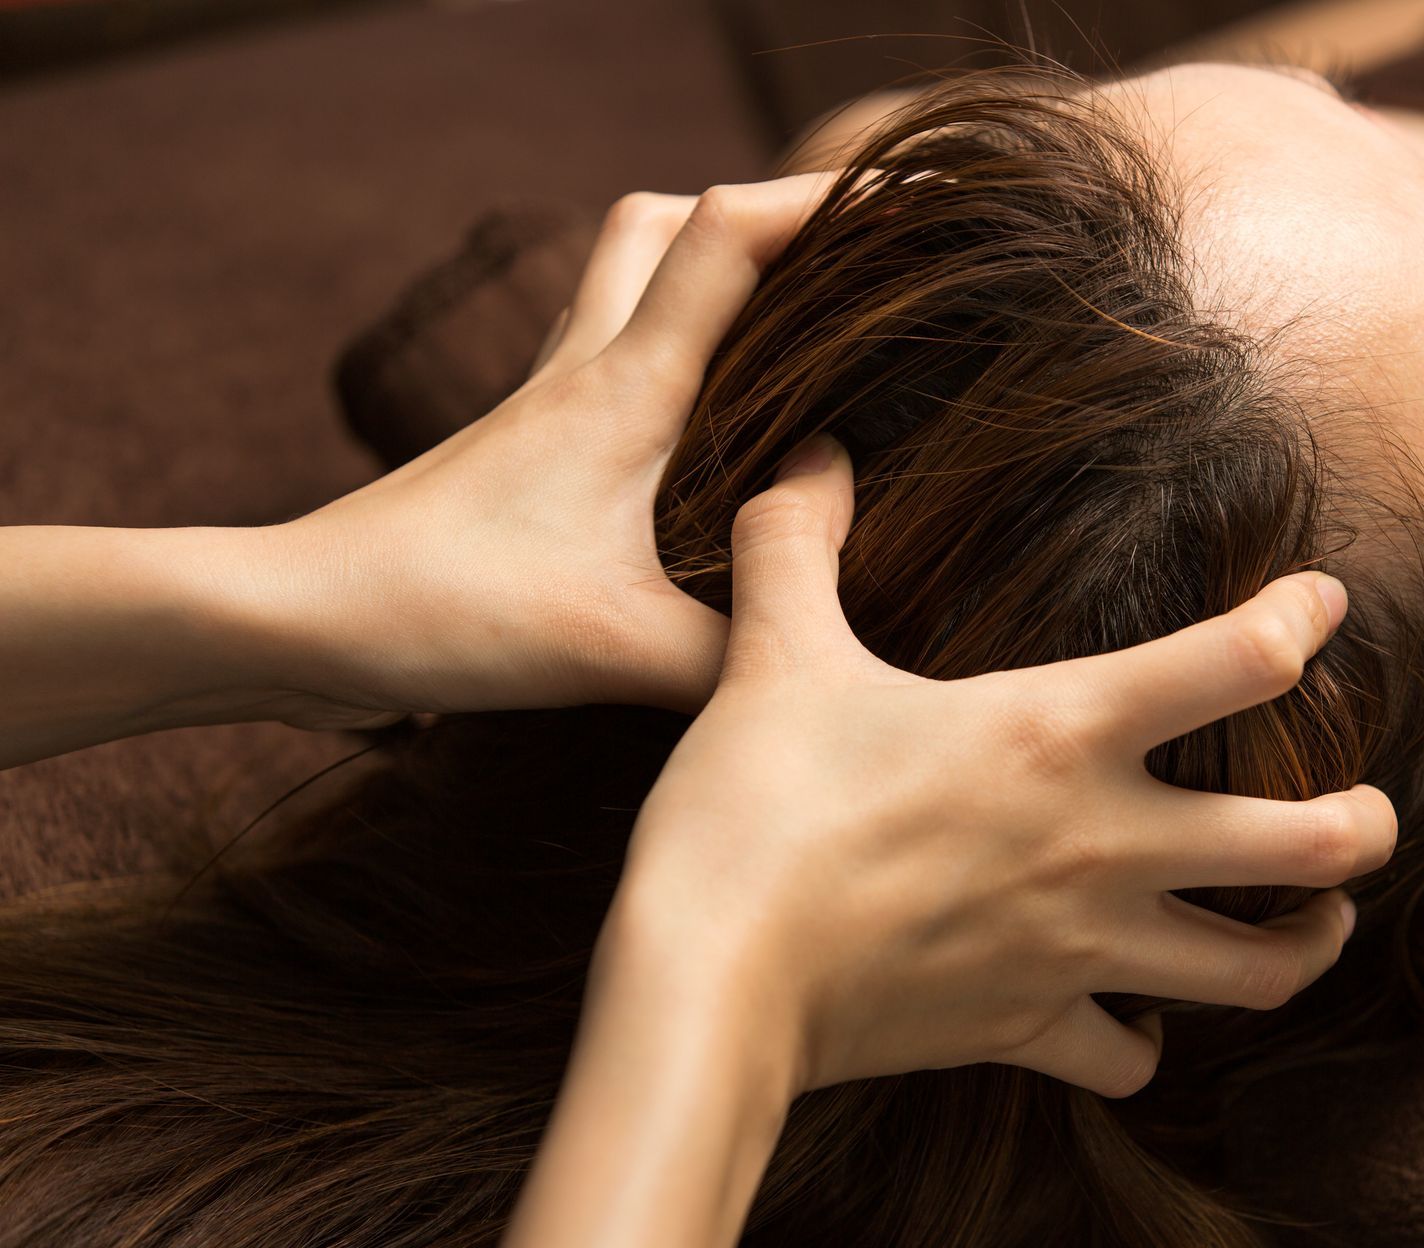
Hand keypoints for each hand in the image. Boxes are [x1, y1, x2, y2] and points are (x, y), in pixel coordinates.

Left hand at [257, 175, 833, 727]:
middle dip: (754, 217)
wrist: (304, 619)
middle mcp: (582, 370)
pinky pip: (600, 358)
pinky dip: (661, 356)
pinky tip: (696, 436)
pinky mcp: (520, 450)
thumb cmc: (447, 610)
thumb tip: (822, 657)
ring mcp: (542, 404)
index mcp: (624, 385)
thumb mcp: (620, 649)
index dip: (820, 198)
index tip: (904, 202)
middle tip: (832, 267)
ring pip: (623, 280)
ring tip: (779, 335)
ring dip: (699, 275)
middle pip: (662, 221)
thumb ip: (739, 652)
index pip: (727, 235)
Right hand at [610, 434, 1396, 1100]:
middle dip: (1369, 824)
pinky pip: (1126, 1061)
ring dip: (1306, 945)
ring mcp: (1078, 949)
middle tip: (1368, 809)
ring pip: (1261, 972)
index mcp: (1061, 729)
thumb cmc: (751, 809)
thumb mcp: (773, 653)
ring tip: (1315, 919)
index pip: (1242, 659)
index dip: (1303, 619)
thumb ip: (796, 540)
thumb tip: (809, 452)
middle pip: (1314, 843)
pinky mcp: (1028, 1031)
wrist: (708, 985)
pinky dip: (1141, 1046)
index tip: (1322, 604)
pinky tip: (1134, 1023)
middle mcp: (1103, 843)